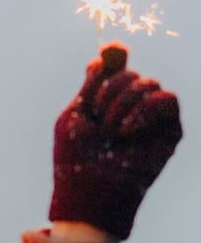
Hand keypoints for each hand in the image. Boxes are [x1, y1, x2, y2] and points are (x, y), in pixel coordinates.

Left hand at [48, 43, 181, 239]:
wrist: (89, 192)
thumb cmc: (75, 160)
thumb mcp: (75, 116)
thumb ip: (92, 83)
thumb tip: (109, 51)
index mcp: (102, 104)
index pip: (115, 68)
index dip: (114, 57)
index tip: (110, 52)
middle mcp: (127, 109)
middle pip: (129, 73)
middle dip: (111, 90)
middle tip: (99, 121)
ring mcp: (149, 120)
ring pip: (149, 83)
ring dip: (125, 103)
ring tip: (112, 130)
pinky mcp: (168, 131)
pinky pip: (168, 100)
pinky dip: (146, 110)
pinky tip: (127, 130)